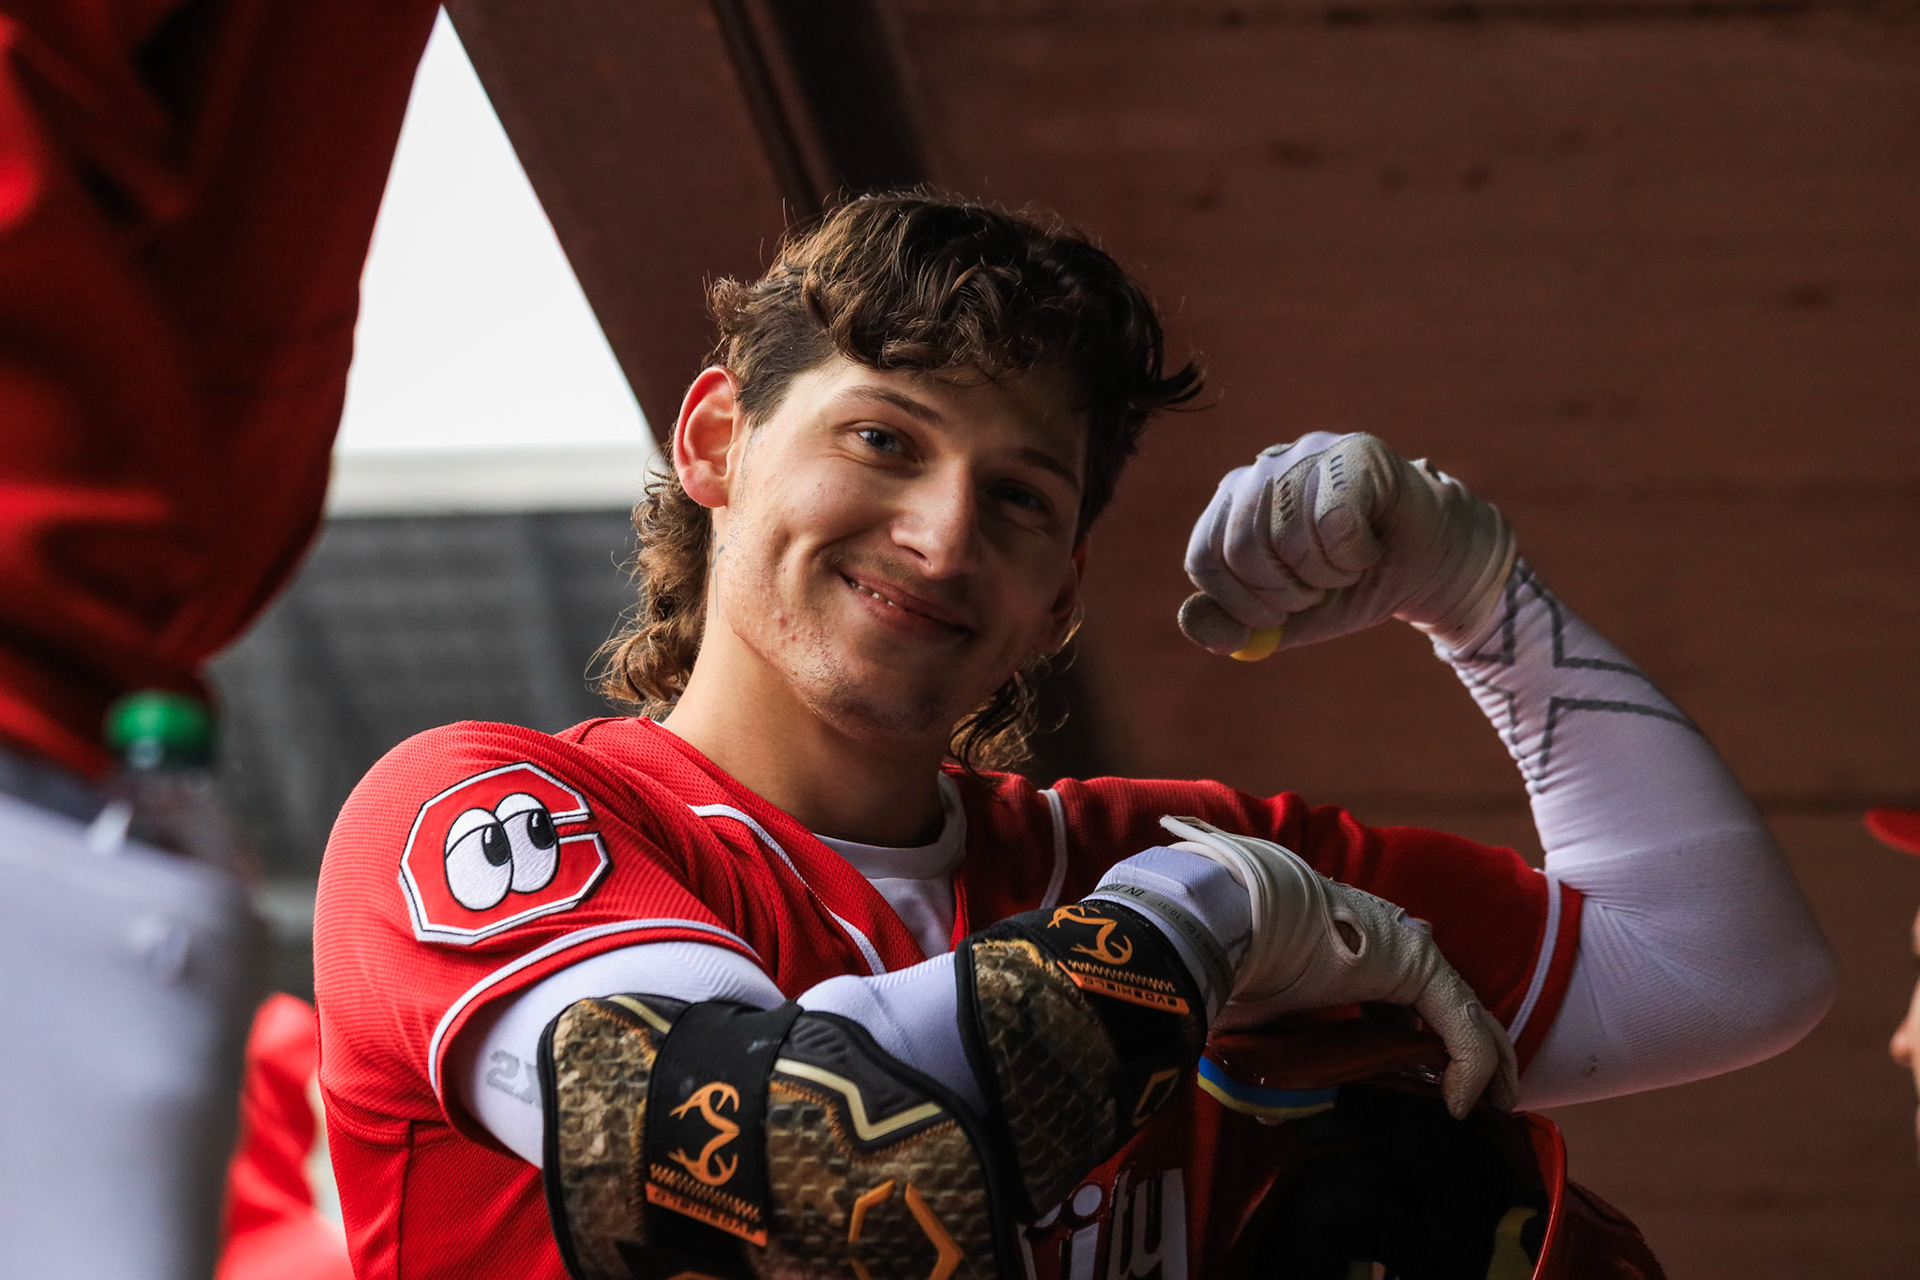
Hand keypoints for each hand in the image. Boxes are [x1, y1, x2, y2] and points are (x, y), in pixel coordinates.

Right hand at [1158, 815, 1518, 1118]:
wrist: (1227, 919)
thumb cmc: (1231, 965)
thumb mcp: (1258, 1018)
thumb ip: (1270, 1060)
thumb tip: (1263, 1114)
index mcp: (1352, 953)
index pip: (1402, 1000)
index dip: (1418, 1041)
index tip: (1421, 1081)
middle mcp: (1387, 944)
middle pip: (1444, 1006)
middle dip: (1464, 1052)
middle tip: (1473, 1097)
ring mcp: (1406, 951)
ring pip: (1463, 1014)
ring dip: (1483, 1061)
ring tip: (1495, 1102)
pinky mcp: (1422, 968)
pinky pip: (1461, 1027)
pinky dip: (1471, 1067)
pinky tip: (1461, 1104)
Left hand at [1180, 432, 1514, 656]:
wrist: (1426, 564)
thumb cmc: (1351, 585)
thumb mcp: (1289, 617)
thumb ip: (1235, 623)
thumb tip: (1190, 621)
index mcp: (1234, 505)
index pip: (1205, 557)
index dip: (1237, 603)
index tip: (1273, 622)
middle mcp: (1262, 470)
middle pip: (1242, 548)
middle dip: (1284, 594)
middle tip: (1316, 595)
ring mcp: (1307, 453)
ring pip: (1290, 536)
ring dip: (1325, 575)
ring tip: (1346, 567)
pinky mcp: (1354, 451)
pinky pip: (1336, 521)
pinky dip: (1355, 555)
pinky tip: (1370, 546)